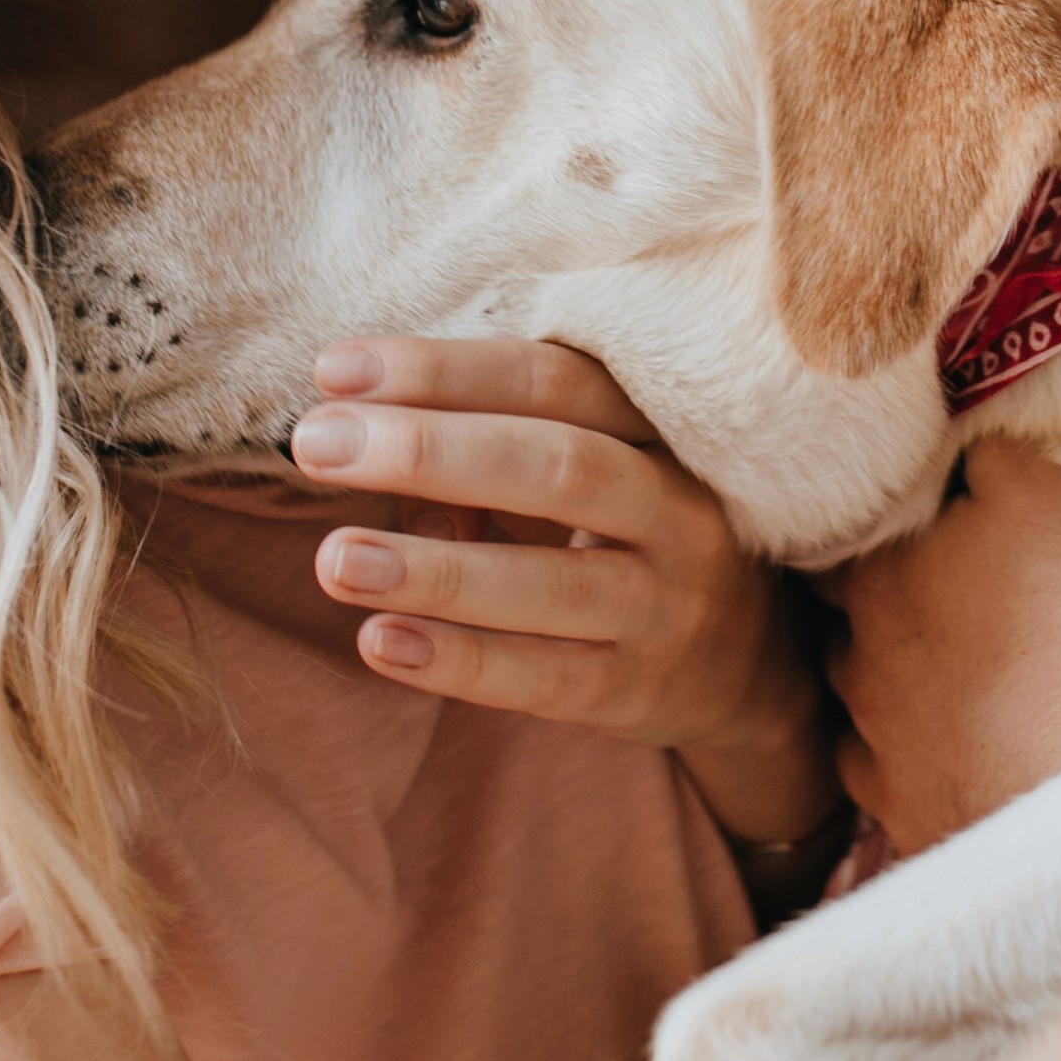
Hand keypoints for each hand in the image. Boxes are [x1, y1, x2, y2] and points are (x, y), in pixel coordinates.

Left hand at [291, 336, 834, 841]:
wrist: (745, 664)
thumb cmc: (626, 533)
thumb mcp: (589, 469)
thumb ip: (487, 450)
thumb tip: (359, 440)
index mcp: (663, 428)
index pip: (555, 380)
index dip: (444, 371)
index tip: (335, 369)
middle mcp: (680, 510)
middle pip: (557, 466)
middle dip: (428, 451)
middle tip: (315, 445)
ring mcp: (666, 606)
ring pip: (552, 583)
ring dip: (434, 569)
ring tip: (333, 559)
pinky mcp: (638, 690)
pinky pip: (544, 677)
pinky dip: (460, 661)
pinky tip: (380, 642)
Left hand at [827, 436, 1060, 848]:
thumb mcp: (1039, 493)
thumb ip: (989, 461)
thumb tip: (966, 453)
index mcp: (873, 580)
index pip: (840, 547)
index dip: (873, 538)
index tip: (902, 537)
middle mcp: (856, 664)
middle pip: (843, 629)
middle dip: (875, 617)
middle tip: (930, 609)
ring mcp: (877, 748)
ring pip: (860, 709)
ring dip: (886, 691)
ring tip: (939, 683)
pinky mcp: (908, 813)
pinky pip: (888, 783)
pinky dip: (908, 765)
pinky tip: (940, 757)